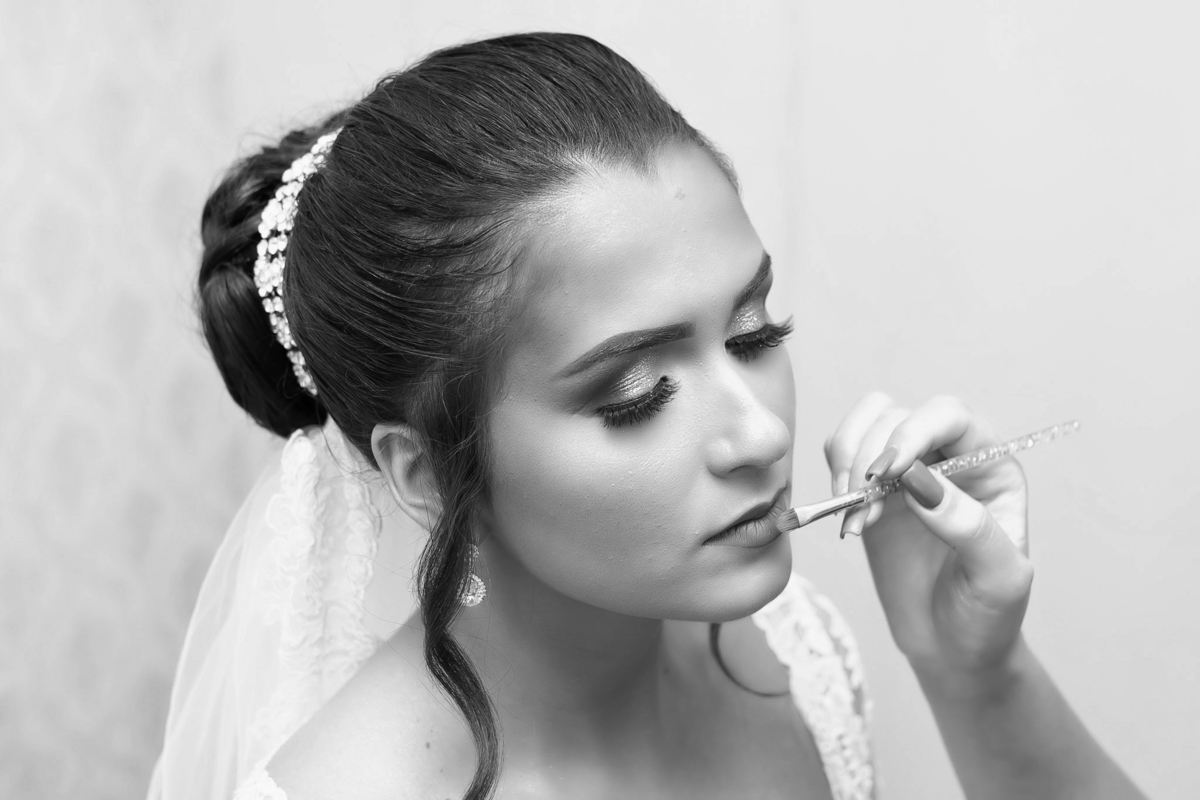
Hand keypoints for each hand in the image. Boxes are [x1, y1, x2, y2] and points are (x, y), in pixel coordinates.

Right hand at [824, 393, 1032, 682]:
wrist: (954, 648)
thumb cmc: (988, 615)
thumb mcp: (998, 578)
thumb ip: (967, 525)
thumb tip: (918, 480)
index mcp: (992, 465)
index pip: (949, 416)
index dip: (912, 431)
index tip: (886, 472)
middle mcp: (950, 456)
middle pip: (897, 414)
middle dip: (871, 456)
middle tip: (864, 509)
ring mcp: (908, 470)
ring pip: (864, 424)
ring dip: (848, 462)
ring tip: (857, 517)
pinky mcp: (874, 489)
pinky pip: (842, 454)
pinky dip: (835, 479)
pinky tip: (851, 520)